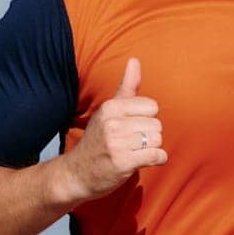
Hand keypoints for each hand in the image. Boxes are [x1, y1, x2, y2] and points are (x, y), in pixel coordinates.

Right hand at [55, 58, 166, 205]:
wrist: (75, 174)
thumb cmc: (98, 140)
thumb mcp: (108, 111)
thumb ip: (126, 87)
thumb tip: (135, 60)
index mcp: (110, 107)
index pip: (152, 106)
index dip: (146, 119)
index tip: (131, 128)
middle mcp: (112, 123)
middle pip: (157, 125)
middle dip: (149, 136)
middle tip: (131, 144)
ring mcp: (116, 143)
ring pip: (158, 140)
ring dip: (151, 149)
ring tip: (134, 152)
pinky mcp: (123, 163)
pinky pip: (158, 156)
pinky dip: (157, 160)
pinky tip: (141, 161)